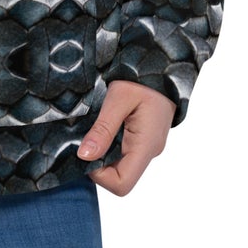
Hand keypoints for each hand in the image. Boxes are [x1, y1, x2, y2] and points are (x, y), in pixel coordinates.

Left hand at [77, 80, 175, 196]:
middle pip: (120, 176)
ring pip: (121, 165)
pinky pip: (126, 152)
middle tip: (87, 136)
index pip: (122, 184)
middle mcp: (150, 151)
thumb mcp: (118, 98)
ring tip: (96, 127)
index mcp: (146, 145)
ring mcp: (149, 146)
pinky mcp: (145, 138)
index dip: (99, 175)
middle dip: (99, 163)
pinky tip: (105, 124)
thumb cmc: (142, 78)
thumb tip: (84, 156)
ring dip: (104, 152)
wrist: (163, 63)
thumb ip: (103, 129)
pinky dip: (111, 144)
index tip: (86, 151)